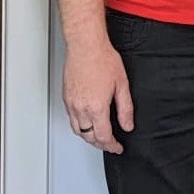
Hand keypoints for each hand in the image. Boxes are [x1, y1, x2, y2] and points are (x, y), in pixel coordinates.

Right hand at [64, 35, 133, 153]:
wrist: (85, 46)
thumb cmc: (103, 60)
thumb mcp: (122, 85)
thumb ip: (125, 109)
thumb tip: (127, 125)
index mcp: (96, 108)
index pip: (103, 136)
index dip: (111, 145)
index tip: (117, 147)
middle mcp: (81, 108)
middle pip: (88, 136)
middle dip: (100, 144)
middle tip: (110, 144)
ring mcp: (71, 103)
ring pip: (77, 130)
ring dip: (88, 136)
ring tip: (99, 137)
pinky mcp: (66, 97)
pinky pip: (71, 118)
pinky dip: (80, 125)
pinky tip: (87, 121)